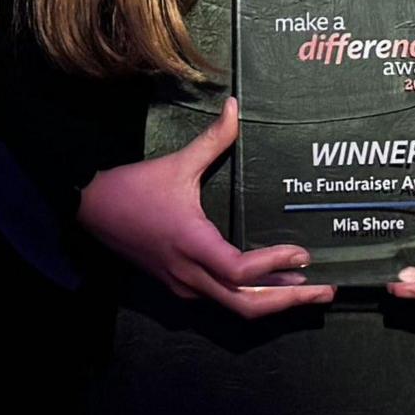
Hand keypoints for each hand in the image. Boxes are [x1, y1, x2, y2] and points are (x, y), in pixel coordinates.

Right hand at [75, 99, 336, 317]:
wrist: (89, 212)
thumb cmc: (132, 189)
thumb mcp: (176, 164)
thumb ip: (212, 140)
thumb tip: (236, 107)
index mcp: (190, 243)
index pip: (238, 270)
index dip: (273, 266)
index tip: (302, 254)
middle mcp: (188, 274)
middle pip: (245, 304)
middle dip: (289, 301)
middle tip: (325, 289)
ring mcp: (183, 285)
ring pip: (235, 307)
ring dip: (274, 301)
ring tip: (309, 289)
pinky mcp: (180, 286)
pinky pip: (222, 300)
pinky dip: (252, 296)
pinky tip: (274, 285)